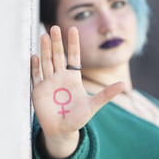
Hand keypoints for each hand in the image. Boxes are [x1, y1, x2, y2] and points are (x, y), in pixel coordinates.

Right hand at [31, 26, 124, 158]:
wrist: (62, 130)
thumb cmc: (77, 118)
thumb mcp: (93, 106)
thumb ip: (106, 95)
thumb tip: (124, 85)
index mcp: (73, 78)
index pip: (73, 56)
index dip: (73, 43)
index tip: (73, 29)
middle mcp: (60, 77)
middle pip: (58, 56)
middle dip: (56, 42)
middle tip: (55, 28)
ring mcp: (48, 82)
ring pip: (46, 62)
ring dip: (45, 50)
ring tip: (44, 35)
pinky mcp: (38, 90)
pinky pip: (35, 76)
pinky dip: (34, 67)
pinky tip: (34, 56)